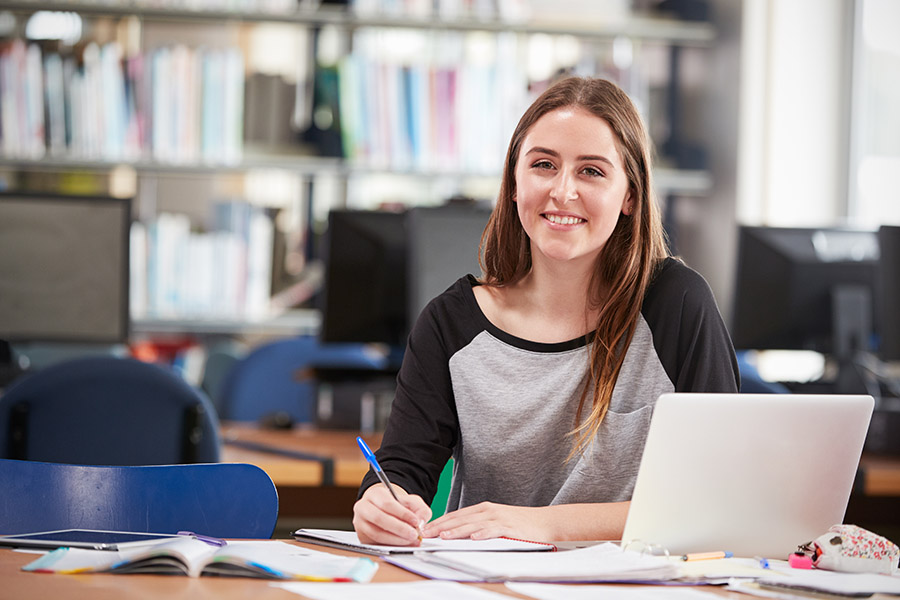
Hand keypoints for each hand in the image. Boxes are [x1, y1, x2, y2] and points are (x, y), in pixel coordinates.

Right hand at [352, 484, 431, 545]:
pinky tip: (403, 544)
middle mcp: (363, 507)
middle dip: (399, 528)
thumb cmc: (398, 506)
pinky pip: (376, 544)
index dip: (402, 514)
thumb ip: (420, 509)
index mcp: (374, 494)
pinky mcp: (362, 537)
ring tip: (411, 541)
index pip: (387, 504)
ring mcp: (360, 523)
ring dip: (396, 539)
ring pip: (376, 533)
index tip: (416, 521)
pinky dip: (391, 545)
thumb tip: (420, 522)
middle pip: (379, 518)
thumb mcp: (412, 502)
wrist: (386, 511)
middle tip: (414, 534)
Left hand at [422, 502, 551, 541]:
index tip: (426, 528)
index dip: (440, 521)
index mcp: (483, 509)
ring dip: (457, 530)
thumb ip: (478, 524)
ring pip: (473, 524)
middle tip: (426, 533)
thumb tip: (458, 533)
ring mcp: (498, 518)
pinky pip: (494, 530)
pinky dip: (483, 534)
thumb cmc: (518, 523)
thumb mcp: (495, 520)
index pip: (456, 515)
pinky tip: (474, 538)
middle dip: (441, 526)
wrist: (544, 521)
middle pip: (460, 519)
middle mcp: (488, 511)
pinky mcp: (509, 527)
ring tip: (444, 536)